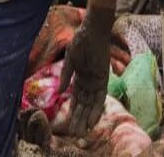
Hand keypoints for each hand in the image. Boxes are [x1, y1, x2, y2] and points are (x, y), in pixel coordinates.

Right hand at [57, 5, 113, 135]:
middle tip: (76, 133)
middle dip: (80, 118)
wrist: (92, 30)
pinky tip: (92, 120)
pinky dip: (97, 108)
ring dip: (88, 117)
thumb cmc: (80, 41)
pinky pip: (101, 96)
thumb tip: (59, 92)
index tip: (69, 123)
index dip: (74, 111)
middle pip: (85, 104)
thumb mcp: (70, 60)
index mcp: (80, 77)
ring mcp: (97, 80)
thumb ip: (65, 75)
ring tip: (83, 131)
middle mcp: (89, 81)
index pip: (77, 98)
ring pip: (92, 103)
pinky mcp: (103, 78)